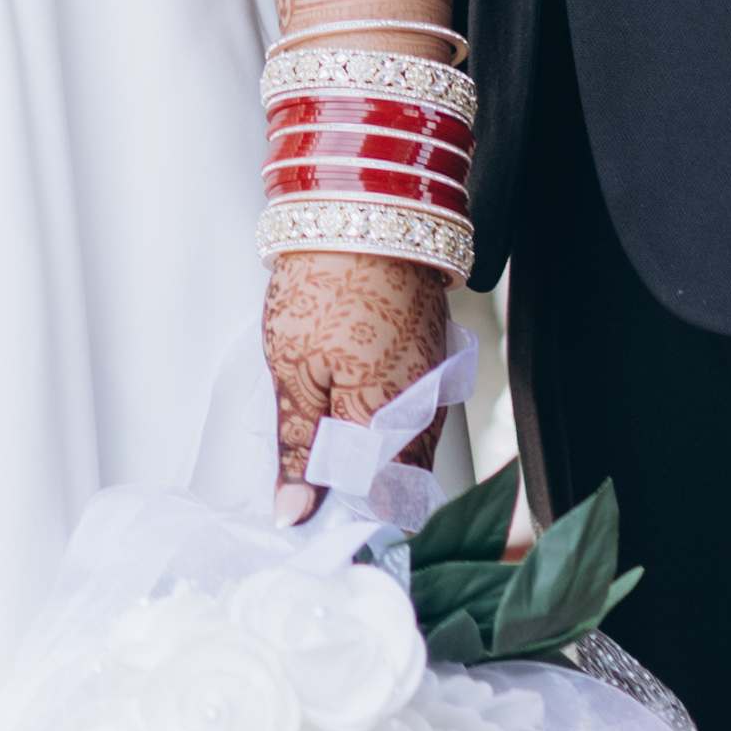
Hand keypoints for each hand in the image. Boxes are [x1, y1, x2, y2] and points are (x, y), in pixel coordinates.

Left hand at [266, 248, 452, 514]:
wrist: (367, 210)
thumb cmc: (322, 284)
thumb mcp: (291, 370)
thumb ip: (296, 448)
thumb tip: (294, 515)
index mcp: (387, 425)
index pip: (377, 507)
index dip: (342, 517)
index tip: (307, 520)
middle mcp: (426, 415)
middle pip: (397, 484)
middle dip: (356, 490)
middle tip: (308, 483)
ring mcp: (438, 388)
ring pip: (407, 451)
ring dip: (371, 457)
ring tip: (324, 439)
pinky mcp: (439, 364)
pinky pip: (415, 416)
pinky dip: (385, 423)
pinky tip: (351, 407)